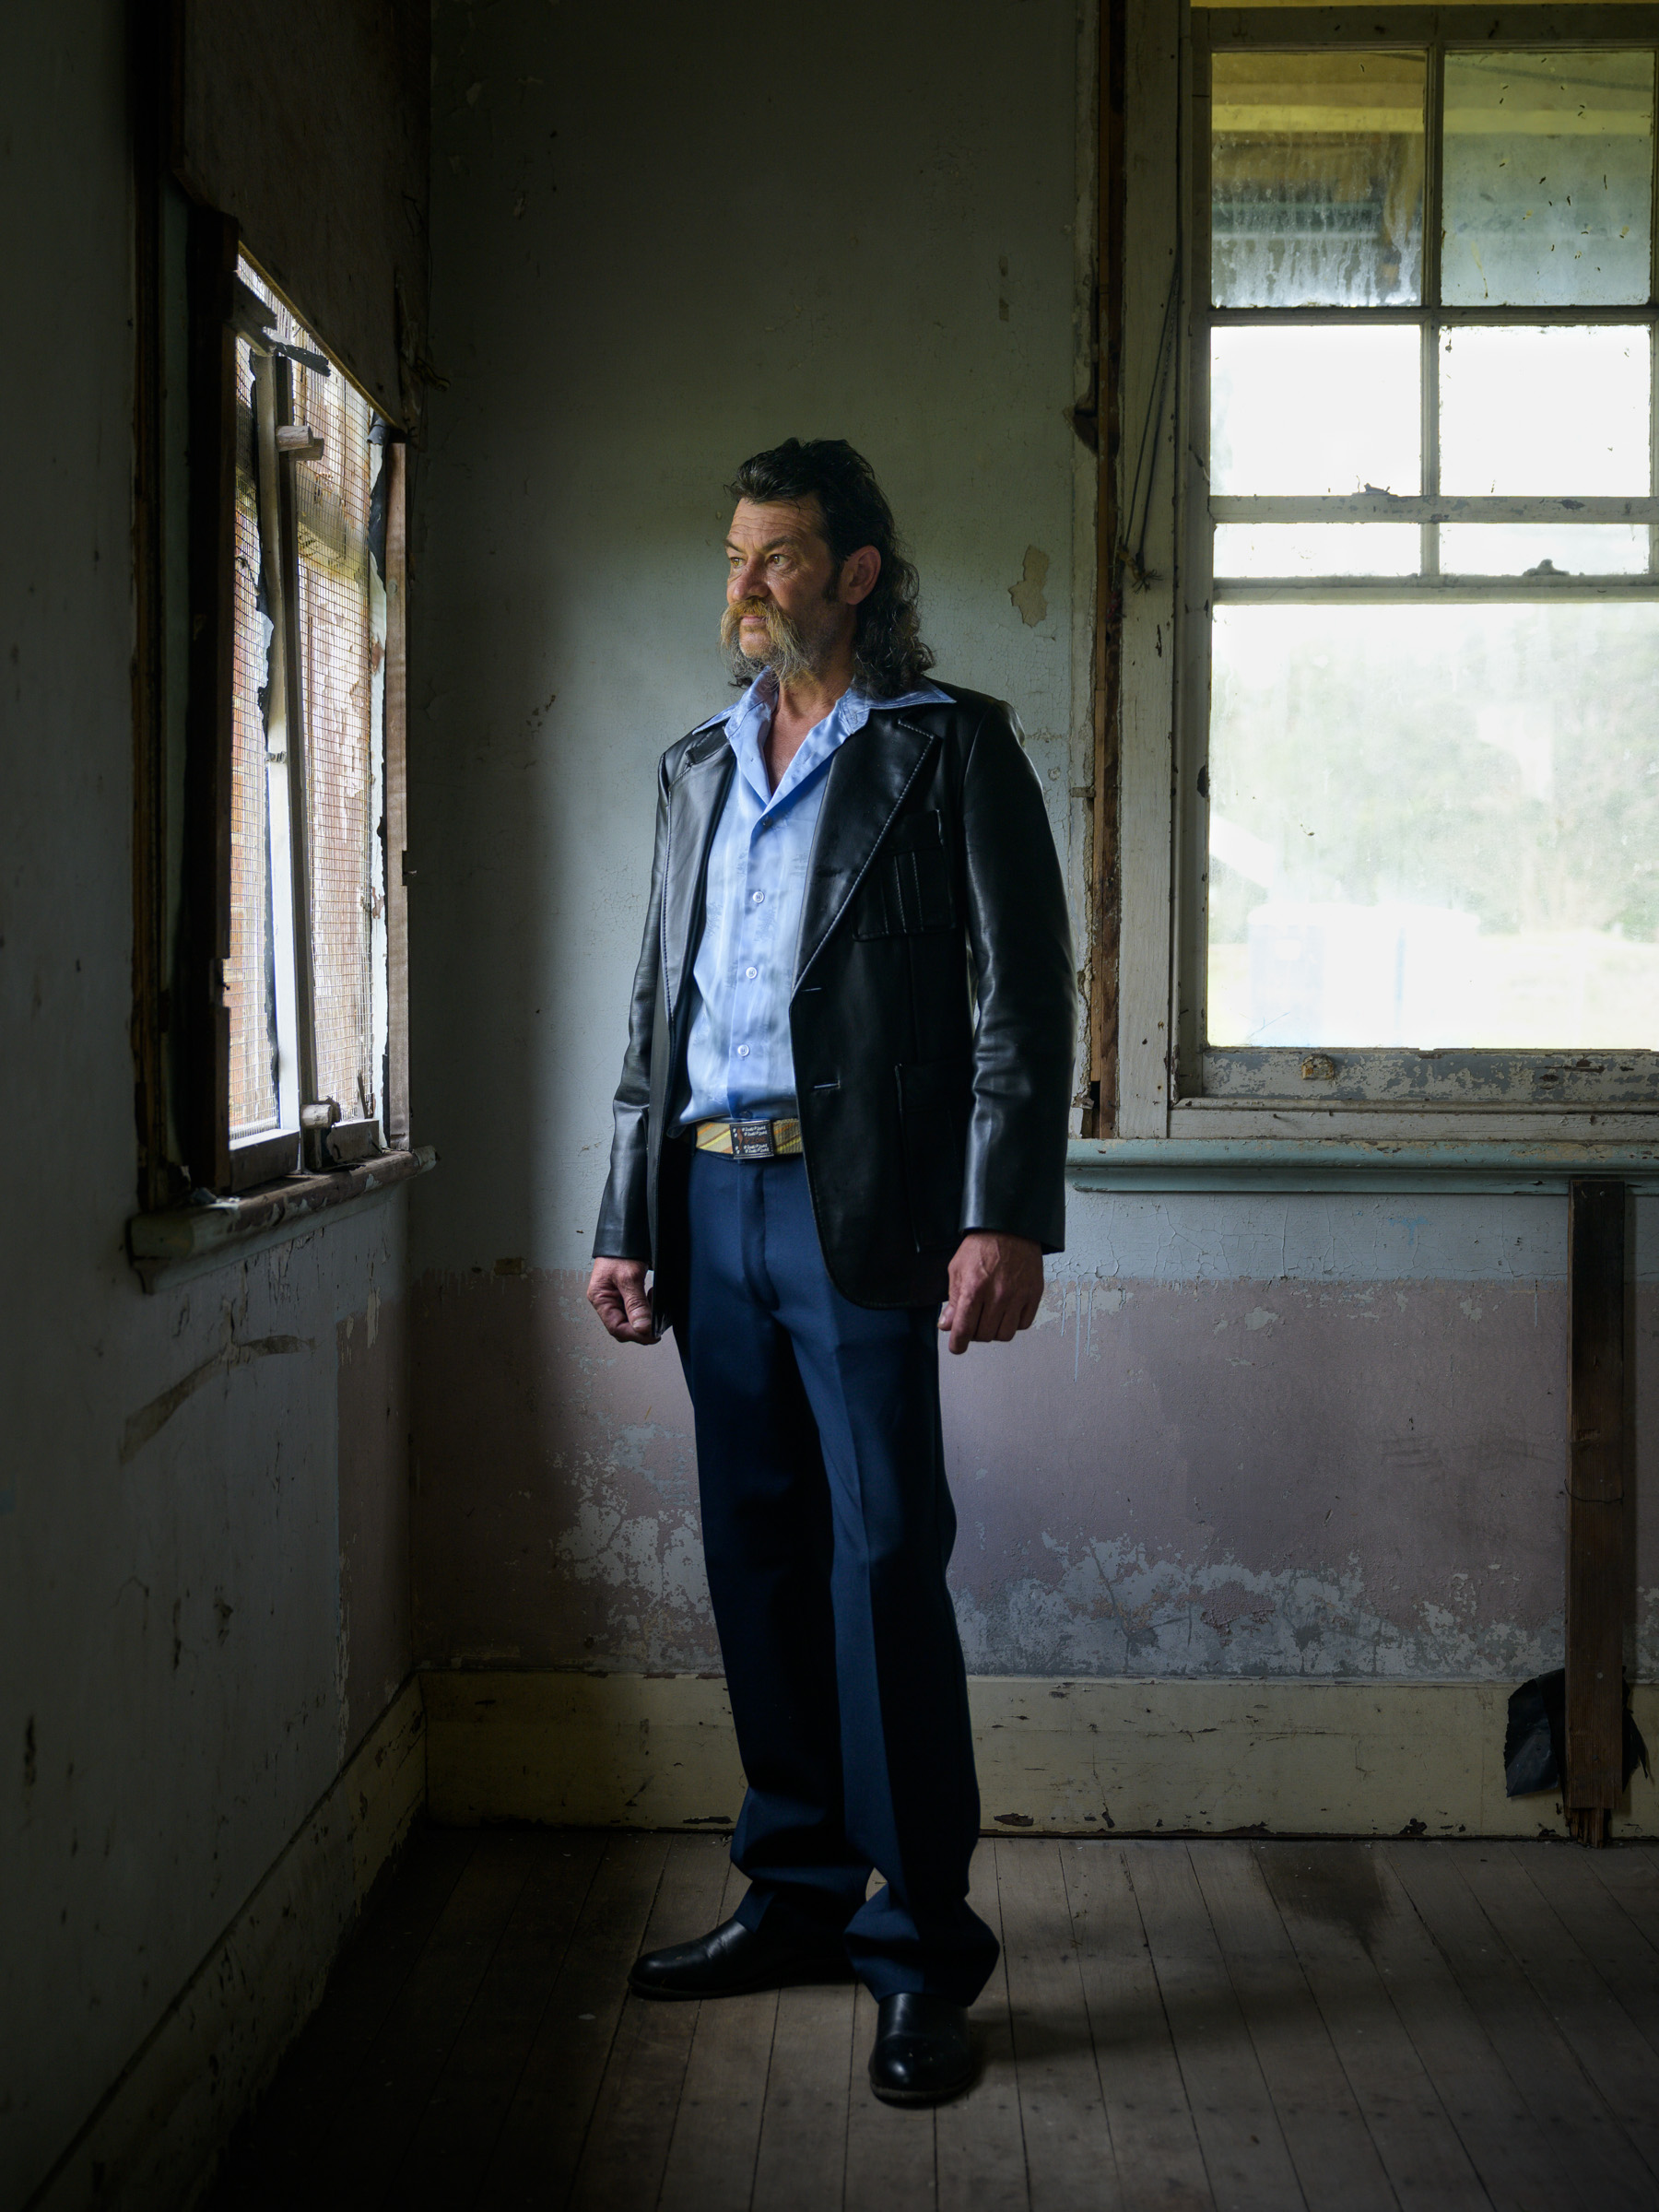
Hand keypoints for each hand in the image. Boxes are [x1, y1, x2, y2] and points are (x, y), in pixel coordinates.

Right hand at [587, 1256, 655, 1343]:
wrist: (625, 1234)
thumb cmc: (619, 1251)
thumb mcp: (629, 1277)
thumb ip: (636, 1304)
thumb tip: (642, 1327)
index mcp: (600, 1298)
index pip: (615, 1327)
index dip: (634, 1334)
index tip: (651, 1334)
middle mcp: (606, 1300)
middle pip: (622, 1327)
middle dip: (640, 1328)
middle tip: (655, 1324)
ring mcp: (615, 1297)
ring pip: (630, 1319)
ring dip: (644, 1317)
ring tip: (653, 1306)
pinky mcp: (625, 1293)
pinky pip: (634, 1308)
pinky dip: (645, 1308)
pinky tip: (650, 1299)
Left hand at [938, 1232, 1043, 1354]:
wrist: (1009, 1227)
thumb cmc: (982, 1245)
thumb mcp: (957, 1269)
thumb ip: (952, 1300)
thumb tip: (947, 1325)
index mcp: (974, 1288)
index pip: (964, 1330)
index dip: (957, 1344)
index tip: (956, 1347)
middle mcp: (998, 1295)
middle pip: (984, 1335)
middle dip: (974, 1334)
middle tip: (973, 1322)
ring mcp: (1018, 1296)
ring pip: (1004, 1334)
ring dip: (994, 1331)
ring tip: (990, 1318)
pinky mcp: (1034, 1294)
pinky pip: (1023, 1324)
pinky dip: (1013, 1323)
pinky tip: (1007, 1312)